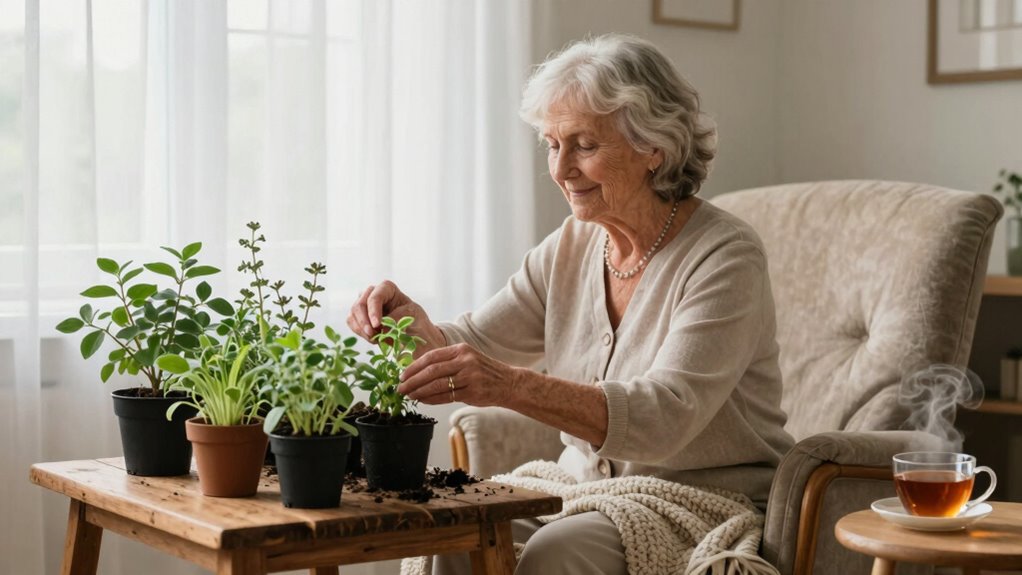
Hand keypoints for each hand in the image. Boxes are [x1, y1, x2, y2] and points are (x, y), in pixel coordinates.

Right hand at [346, 280, 444, 353]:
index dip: (374, 310)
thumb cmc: (416, 323)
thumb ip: (396, 320)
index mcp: (388, 289)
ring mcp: (365, 305)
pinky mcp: (360, 317)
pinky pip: (352, 322)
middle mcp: (374, 293)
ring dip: (361, 328)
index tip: (377, 325)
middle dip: (364, 321)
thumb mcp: (412, 319)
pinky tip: (373, 339)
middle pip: (360, 303)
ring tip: (375, 339)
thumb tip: (381, 327)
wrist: (416, 335)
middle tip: (373, 336)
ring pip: (353, 313)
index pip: (376, 296)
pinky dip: (359, 332)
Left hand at [398, 343, 519, 406]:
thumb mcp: (467, 359)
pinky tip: (423, 401)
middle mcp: (465, 360)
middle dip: (412, 380)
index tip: (402, 375)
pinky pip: (446, 396)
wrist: (509, 383)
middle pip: (431, 370)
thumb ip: (447, 363)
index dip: (413, 367)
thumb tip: (418, 373)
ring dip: (419, 391)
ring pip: (437, 384)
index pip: (431, 357)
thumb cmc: (484, 372)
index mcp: (461, 349)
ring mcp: (470, 376)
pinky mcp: (473, 392)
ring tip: (409, 396)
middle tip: (400, 388)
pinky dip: (432, 399)